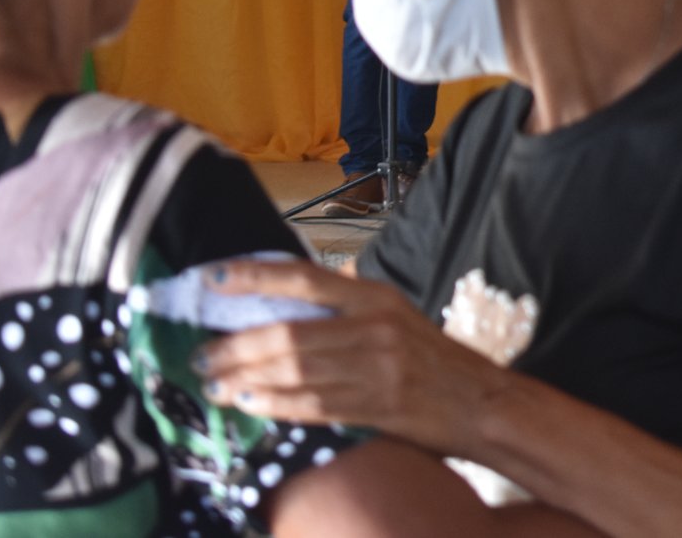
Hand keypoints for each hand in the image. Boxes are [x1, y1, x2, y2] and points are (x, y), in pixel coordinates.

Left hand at [193, 259, 507, 457]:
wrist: (481, 401)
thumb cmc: (432, 360)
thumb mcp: (395, 318)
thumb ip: (347, 309)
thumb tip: (282, 305)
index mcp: (377, 297)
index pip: (304, 278)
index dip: (254, 276)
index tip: (211, 278)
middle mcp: (376, 326)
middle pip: (289, 332)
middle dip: (236, 344)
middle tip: (200, 352)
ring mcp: (377, 368)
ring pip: (294, 370)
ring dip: (246, 378)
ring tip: (214, 382)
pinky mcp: (377, 406)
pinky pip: (312, 405)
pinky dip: (274, 404)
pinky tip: (249, 403)